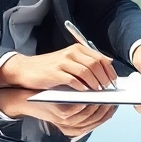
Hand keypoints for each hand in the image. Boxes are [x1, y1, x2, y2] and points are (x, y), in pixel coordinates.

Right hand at [0, 43, 117, 90]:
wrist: (26, 69)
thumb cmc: (50, 68)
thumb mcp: (70, 61)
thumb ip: (87, 62)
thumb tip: (108, 64)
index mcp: (78, 49)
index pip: (100, 58)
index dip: (109, 71)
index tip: (114, 82)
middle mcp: (72, 53)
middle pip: (96, 64)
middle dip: (104, 78)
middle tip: (108, 89)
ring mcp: (64, 62)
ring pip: (87, 71)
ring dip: (95, 83)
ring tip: (98, 92)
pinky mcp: (56, 72)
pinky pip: (73, 80)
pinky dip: (81, 87)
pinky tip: (84, 93)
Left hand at [0, 89, 117, 137]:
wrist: (26, 98)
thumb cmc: (49, 96)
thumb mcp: (69, 99)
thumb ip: (85, 98)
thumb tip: (103, 85)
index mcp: (78, 125)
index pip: (100, 120)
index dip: (110, 110)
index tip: (116, 98)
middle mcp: (73, 126)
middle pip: (98, 119)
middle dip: (108, 105)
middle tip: (113, 92)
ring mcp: (67, 122)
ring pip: (90, 114)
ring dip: (99, 102)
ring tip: (104, 89)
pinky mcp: (60, 114)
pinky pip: (78, 108)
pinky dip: (86, 99)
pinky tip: (90, 89)